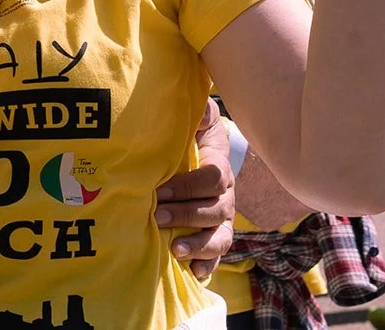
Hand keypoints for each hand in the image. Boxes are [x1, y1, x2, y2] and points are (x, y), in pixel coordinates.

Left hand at [155, 99, 234, 277]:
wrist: (204, 156)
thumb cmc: (194, 137)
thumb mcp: (199, 121)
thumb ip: (201, 114)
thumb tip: (200, 112)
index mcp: (220, 168)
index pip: (213, 179)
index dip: (188, 186)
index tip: (161, 189)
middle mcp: (226, 197)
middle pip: (213, 210)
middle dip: (186, 214)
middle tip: (158, 216)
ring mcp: (222, 219)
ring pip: (219, 237)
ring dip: (198, 245)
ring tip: (176, 250)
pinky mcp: (215, 236)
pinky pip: (217, 256)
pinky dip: (207, 265)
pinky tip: (193, 273)